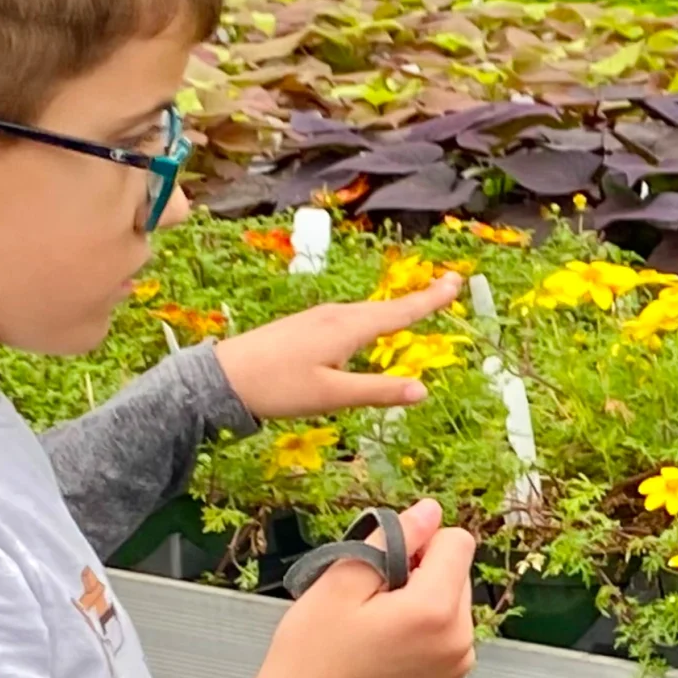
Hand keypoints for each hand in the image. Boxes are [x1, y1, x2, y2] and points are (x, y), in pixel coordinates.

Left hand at [213, 273, 465, 418]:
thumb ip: (378, 391)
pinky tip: (368, 327)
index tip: (455, 282)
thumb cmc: (278, 388)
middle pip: (386, 307)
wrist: (222, 378)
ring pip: (366, 312)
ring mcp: (318, 318)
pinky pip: (350, 318)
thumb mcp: (332, 396)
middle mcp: (336, 315)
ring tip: (418, 306)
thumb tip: (423, 391)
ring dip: (395, 309)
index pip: (400, 313)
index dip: (430, 299)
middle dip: (418, 299)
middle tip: (448, 286)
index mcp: (348, 328)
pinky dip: (372, 318)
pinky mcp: (305, 326)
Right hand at [247, 499, 477, 677]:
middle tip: (374, 597)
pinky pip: (452, 630)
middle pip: (458, 571)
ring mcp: (460, 661)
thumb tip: (430, 510)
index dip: (420, 542)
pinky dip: (427, 627)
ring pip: (455, 599)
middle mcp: (459, 637)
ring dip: (424, 599)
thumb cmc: (313, 651)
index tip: (386, 563)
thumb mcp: (341, 580)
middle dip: (422, 572)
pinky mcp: (453, 677)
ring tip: (379, 623)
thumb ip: (392, 538)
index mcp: (434, 610)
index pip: (457, 542)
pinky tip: (390, 642)